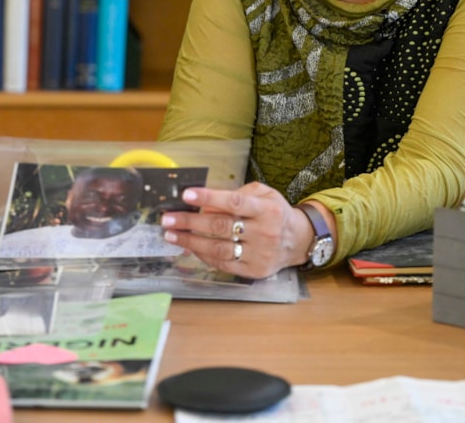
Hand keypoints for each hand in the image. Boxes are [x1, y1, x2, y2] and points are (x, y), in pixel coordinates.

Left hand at [159, 182, 311, 278]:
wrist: (297, 241)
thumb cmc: (273, 213)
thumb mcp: (262, 194)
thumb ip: (236, 195)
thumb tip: (205, 205)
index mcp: (266, 209)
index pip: (234, 202)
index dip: (209, 198)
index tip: (186, 195)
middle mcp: (264, 232)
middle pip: (221, 227)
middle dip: (190, 223)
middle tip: (167, 219)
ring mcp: (260, 254)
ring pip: (218, 249)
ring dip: (190, 242)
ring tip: (171, 235)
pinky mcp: (254, 271)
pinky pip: (223, 264)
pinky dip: (203, 255)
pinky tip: (189, 247)